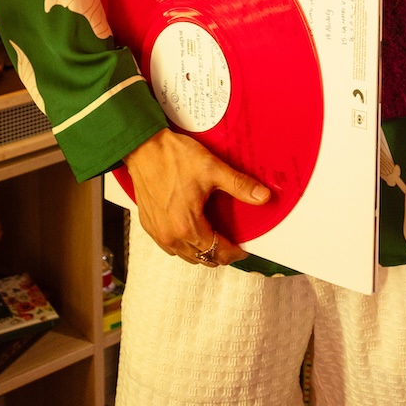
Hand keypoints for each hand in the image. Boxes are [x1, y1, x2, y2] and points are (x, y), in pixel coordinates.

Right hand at [124, 128, 270, 266]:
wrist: (142, 147)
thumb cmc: (174, 157)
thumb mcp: (212, 169)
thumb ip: (239, 185)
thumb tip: (263, 196)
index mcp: (188, 226)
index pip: (218, 252)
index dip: (235, 252)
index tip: (244, 248)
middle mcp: (171, 236)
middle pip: (202, 258)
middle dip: (219, 253)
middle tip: (231, 240)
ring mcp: (157, 232)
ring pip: (185, 255)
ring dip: (201, 251)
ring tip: (213, 236)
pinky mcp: (148, 225)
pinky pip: (170, 246)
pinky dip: (183, 244)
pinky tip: (190, 229)